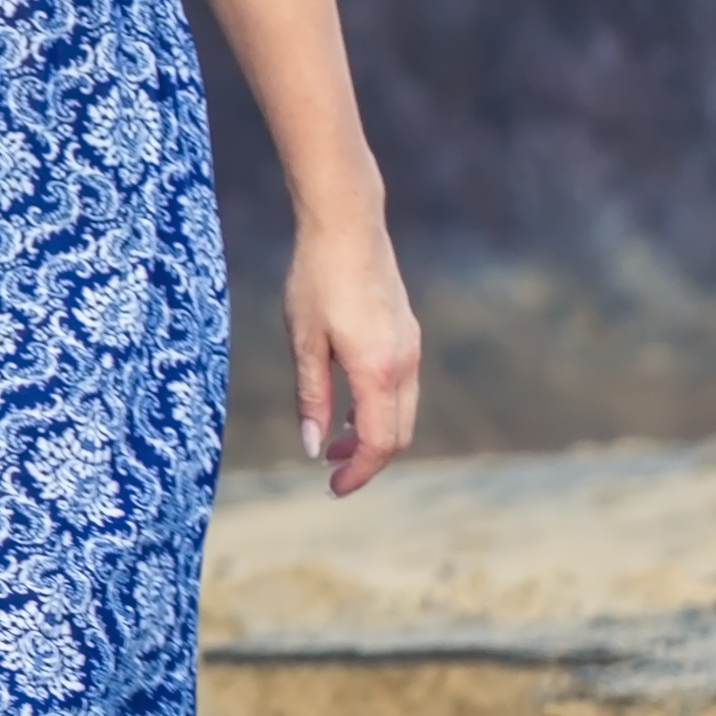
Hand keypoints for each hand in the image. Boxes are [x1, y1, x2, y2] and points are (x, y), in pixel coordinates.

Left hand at [290, 214, 420, 495]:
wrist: (348, 228)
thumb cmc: (317, 281)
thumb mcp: (304, 343)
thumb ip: (311, 398)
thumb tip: (314, 448)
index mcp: (379, 371)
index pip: (378, 443)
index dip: (357, 472)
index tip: (331, 488)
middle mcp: (405, 364)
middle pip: (397, 434)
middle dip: (366, 460)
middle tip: (329, 471)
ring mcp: (411, 349)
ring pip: (402, 412)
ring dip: (371, 434)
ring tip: (332, 441)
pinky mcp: (407, 336)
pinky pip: (401, 389)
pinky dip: (378, 409)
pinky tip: (347, 407)